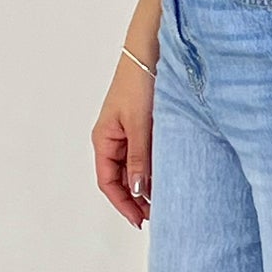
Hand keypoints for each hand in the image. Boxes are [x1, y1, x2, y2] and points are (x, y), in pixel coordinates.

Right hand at [93, 50, 155, 229]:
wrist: (150, 52)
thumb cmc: (139, 82)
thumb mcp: (140, 125)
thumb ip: (140, 158)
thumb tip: (139, 190)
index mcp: (104, 139)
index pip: (108, 182)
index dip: (123, 204)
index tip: (139, 220)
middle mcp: (113, 139)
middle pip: (121, 179)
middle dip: (136, 199)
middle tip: (157, 215)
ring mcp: (128, 133)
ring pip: (134, 168)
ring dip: (146, 185)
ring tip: (164, 200)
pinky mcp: (144, 126)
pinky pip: (145, 155)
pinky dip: (154, 168)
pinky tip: (167, 177)